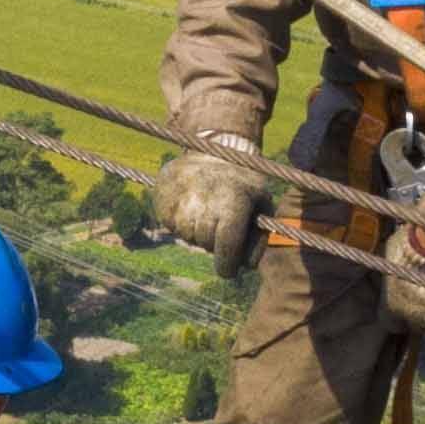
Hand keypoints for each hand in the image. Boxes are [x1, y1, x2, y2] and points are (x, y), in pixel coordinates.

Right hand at [151, 141, 264, 262]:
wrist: (212, 152)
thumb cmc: (242, 185)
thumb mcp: (261, 204)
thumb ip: (259, 236)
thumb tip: (247, 266)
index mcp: (233, 201)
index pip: (227, 245)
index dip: (227, 264)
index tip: (227, 271)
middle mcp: (205, 200)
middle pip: (207, 243)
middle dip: (214, 244)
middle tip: (220, 226)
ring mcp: (181, 198)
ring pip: (187, 236)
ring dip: (197, 232)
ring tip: (205, 211)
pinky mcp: (162, 197)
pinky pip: (172, 225)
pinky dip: (182, 222)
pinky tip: (191, 205)